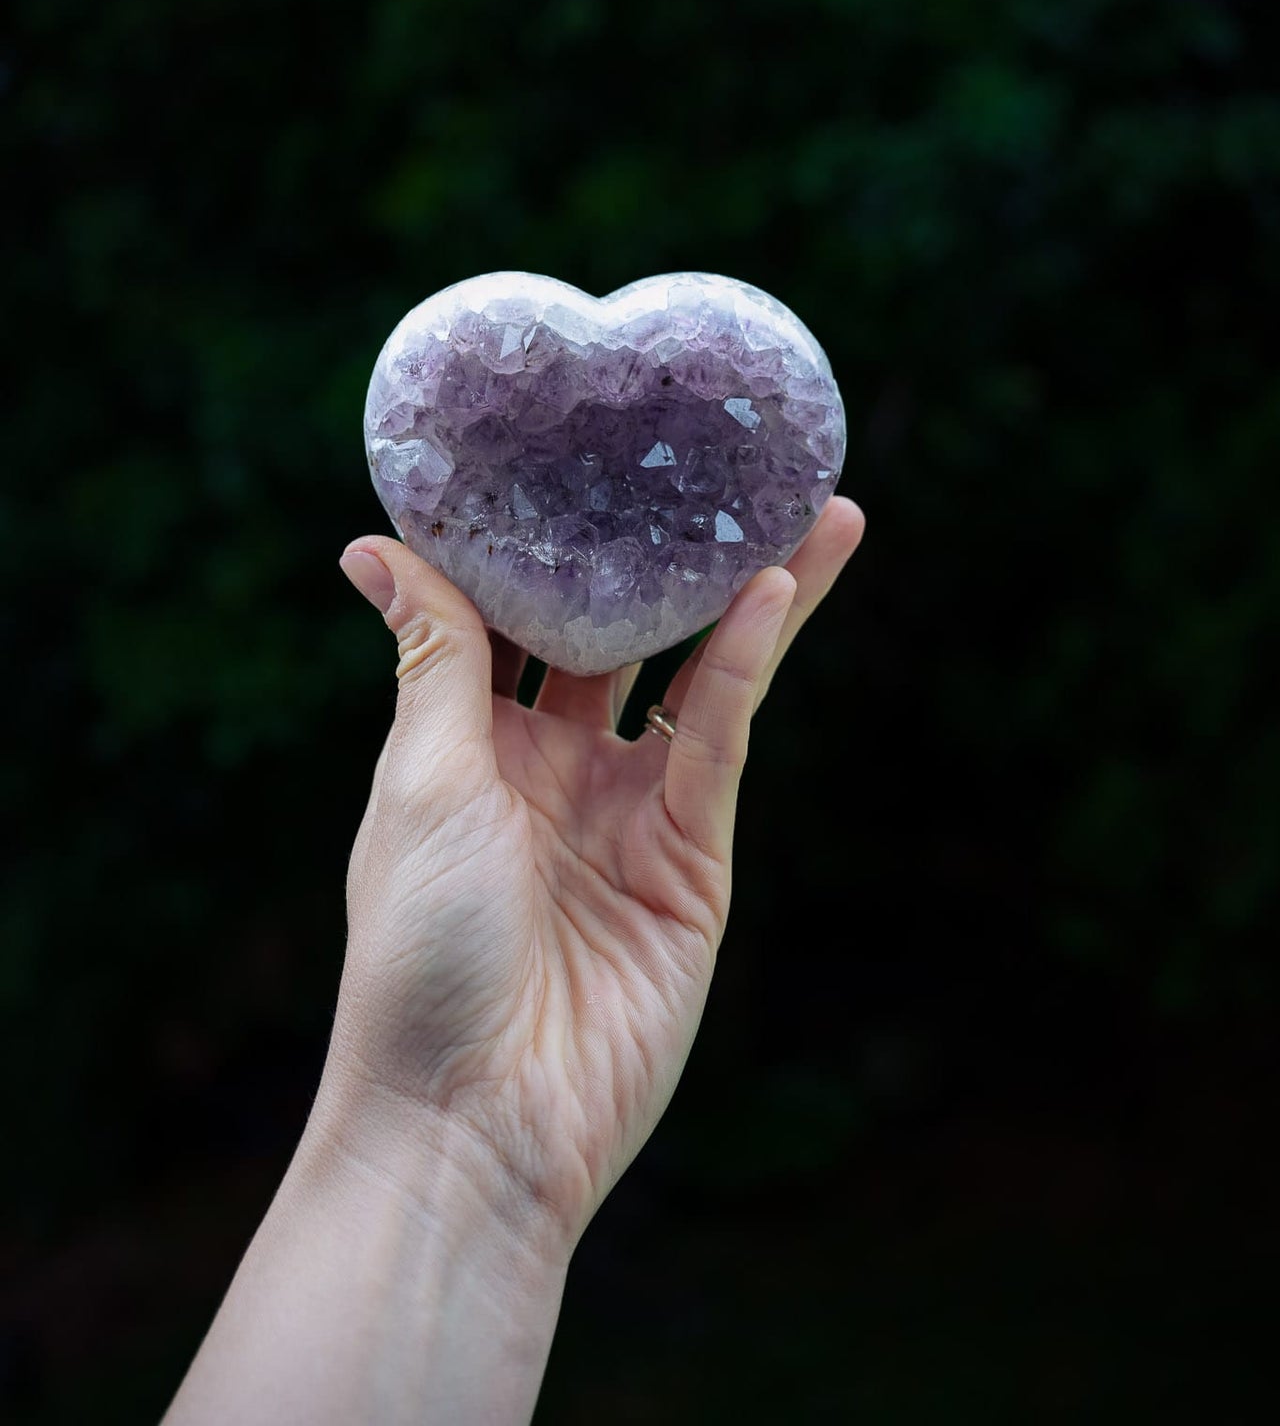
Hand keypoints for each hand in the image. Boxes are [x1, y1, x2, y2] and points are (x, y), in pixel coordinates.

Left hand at [325, 496, 865, 1252]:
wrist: (475, 1123)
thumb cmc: (417, 952)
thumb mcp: (422, 779)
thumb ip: (434, 655)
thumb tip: (372, 544)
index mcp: (470, 745)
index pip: (518, 617)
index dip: (548, 540)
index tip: (573, 448)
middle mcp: (555, 768)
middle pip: (624, 635)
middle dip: (665, 557)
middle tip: (711, 463)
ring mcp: (630, 811)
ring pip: (700, 675)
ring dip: (749, 593)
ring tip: (804, 506)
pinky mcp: (696, 858)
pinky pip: (724, 739)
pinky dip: (750, 663)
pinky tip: (776, 589)